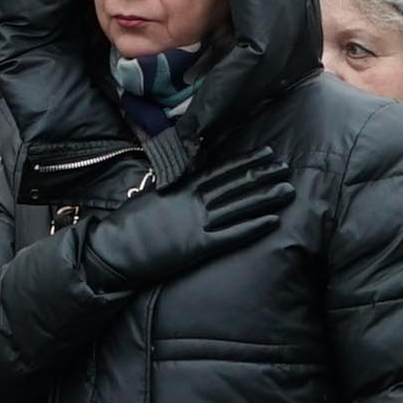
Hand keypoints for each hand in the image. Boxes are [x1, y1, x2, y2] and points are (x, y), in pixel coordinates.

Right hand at [79, 147, 293, 293]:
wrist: (113, 248)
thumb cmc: (127, 224)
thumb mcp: (151, 197)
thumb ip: (174, 190)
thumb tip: (187, 181)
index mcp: (181, 188)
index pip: (221, 171)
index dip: (246, 162)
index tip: (267, 154)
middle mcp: (193, 202)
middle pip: (235, 186)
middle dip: (263, 176)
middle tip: (286, 168)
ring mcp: (197, 223)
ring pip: (239, 207)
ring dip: (265, 198)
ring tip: (289, 190)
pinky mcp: (198, 246)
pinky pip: (232, 236)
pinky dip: (253, 228)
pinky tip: (273, 221)